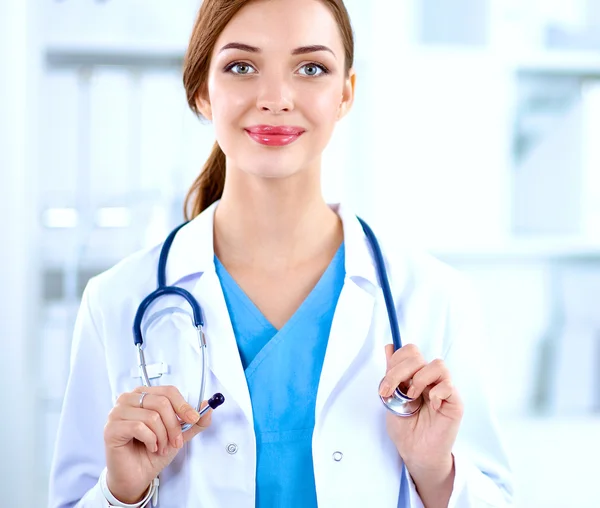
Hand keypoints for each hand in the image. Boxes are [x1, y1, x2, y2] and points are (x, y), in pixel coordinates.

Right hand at [104, 385, 212, 502]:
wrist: (137, 476)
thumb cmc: (153, 452)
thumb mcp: (179, 434)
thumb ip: (194, 421)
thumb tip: (208, 406)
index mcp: (144, 395)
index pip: (168, 391)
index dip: (183, 405)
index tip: (193, 418)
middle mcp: (129, 399)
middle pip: (162, 402)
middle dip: (174, 426)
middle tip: (175, 442)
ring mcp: (117, 412)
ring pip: (152, 416)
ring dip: (162, 436)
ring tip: (160, 447)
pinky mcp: (111, 428)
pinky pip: (139, 427)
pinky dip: (151, 440)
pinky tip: (150, 448)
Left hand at [380, 344, 462, 470]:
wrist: (414, 451)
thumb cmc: (404, 427)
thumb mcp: (391, 397)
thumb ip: (391, 373)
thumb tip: (389, 347)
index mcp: (414, 374)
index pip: (408, 352)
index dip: (394, 362)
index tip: (384, 386)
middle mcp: (429, 377)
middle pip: (417, 356)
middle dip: (399, 372)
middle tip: (392, 393)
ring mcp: (443, 388)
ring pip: (437, 365)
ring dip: (419, 379)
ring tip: (412, 397)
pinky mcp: (454, 401)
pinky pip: (448, 386)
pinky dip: (436, 393)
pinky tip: (430, 405)